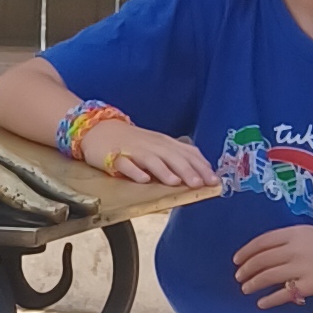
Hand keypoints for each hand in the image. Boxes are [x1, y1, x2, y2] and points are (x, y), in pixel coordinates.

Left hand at [0, 85, 90, 220]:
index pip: (0, 181)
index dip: (29, 201)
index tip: (57, 216)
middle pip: (23, 170)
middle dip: (57, 191)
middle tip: (89, 207)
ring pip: (20, 164)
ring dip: (49, 182)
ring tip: (76, 199)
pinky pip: (7, 160)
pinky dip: (30, 174)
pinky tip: (39, 183)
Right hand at [81, 120, 211, 187]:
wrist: (98, 129)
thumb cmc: (132, 142)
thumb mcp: (157, 146)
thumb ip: (175, 158)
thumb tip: (199, 174)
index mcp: (165, 143)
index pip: (187, 153)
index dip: (201, 166)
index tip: (214, 180)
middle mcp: (152, 145)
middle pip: (173, 157)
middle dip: (187, 170)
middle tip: (200, 184)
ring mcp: (133, 150)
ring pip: (152, 160)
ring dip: (164, 171)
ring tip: (176, 183)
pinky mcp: (114, 157)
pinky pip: (126, 164)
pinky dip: (135, 171)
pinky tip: (144, 180)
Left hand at [233, 224, 312, 306]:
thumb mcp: (312, 235)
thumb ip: (291, 241)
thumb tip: (268, 254)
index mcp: (295, 232)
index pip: (263, 241)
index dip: (246, 251)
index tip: (237, 260)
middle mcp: (296, 248)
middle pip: (262, 259)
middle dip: (246, 269)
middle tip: (238, 276)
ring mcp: (302, 267)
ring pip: (268, 276)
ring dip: (253, 283)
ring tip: (245, 289)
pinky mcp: (310, 285)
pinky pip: (284, 293)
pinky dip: (270, 299)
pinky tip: (261, 303)